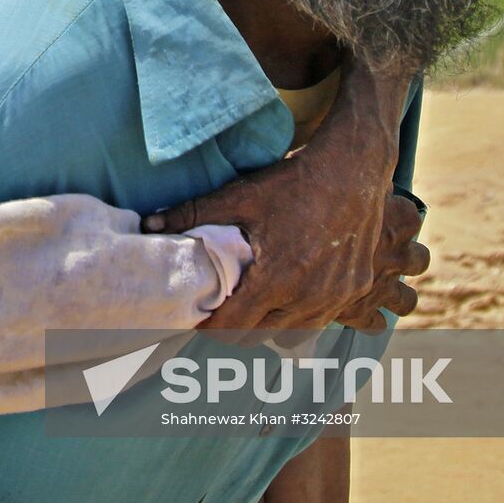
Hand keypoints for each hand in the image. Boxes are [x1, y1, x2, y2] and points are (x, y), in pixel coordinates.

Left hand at [144, 58, 420, 331]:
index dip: (209, 326)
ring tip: (249, 306)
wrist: (355, 169)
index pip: (232, 325)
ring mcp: (335, 297)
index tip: (195, 318)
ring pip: (290, 330)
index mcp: (276, 279)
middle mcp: (308, 297)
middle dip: (235, 327)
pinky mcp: (354, 290)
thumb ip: (192, 214)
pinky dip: (299, 314)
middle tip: (218, 311)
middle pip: (258, 334)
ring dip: (267, 323)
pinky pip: (320, 318)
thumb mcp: (240, 195)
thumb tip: (149, 225)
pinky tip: (285, 299)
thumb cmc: (295, 182)